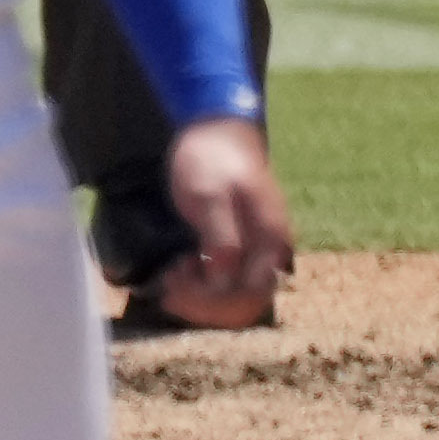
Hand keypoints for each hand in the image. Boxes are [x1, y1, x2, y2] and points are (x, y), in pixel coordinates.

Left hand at [156, 116, 293, 322]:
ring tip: (173, 275)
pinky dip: (204, 287)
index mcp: (269, 241)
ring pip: (236, 298)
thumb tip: (223, 278)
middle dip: (205, 305)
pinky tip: (181, 270)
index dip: (212, 301)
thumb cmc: (211, 161)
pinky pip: (229, 283)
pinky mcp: (241, 250)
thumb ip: (220, 237)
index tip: (176, 284)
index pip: (249, 293)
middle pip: (245, 303)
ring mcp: (256, 253)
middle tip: (169, 285)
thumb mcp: (209, 195)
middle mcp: (269, 254)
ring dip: (203, 299)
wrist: (217, 134)